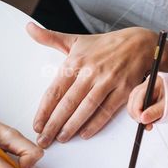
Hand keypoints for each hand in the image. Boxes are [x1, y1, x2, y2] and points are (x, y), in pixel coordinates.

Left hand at [28, 23, 157, 146]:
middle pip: (68, 103)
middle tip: (44, 140)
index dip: (44, 110)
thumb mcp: (76, 40)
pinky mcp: (124, 89)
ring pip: (86, 108)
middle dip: (54, 124)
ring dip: (72, 126)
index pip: (55, 90)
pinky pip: (107, 110)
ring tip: (61, 138)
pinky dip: (95, 124)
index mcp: (76, 61)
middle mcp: (90, 71)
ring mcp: (108, 81)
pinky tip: (84, 134)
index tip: (37, 125)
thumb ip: (50, 38)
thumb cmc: (104, 46)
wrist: (139, 44)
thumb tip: (29, 28)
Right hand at [126, 75, 165, 130]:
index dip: (137, 112)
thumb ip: (155, 112)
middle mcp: (143, 87)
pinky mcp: (140, 99)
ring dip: (138, 117)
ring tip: (148, 124)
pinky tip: (147, 119)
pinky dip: (140, 115)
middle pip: (132, 103)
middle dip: (137, 116)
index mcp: (151, 85)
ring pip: (132, 106)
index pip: (137, 99)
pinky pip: (135, 108)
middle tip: (146, 125)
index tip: (143, 122)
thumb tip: (143, 119)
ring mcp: (140, 93)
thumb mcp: (167, 105)